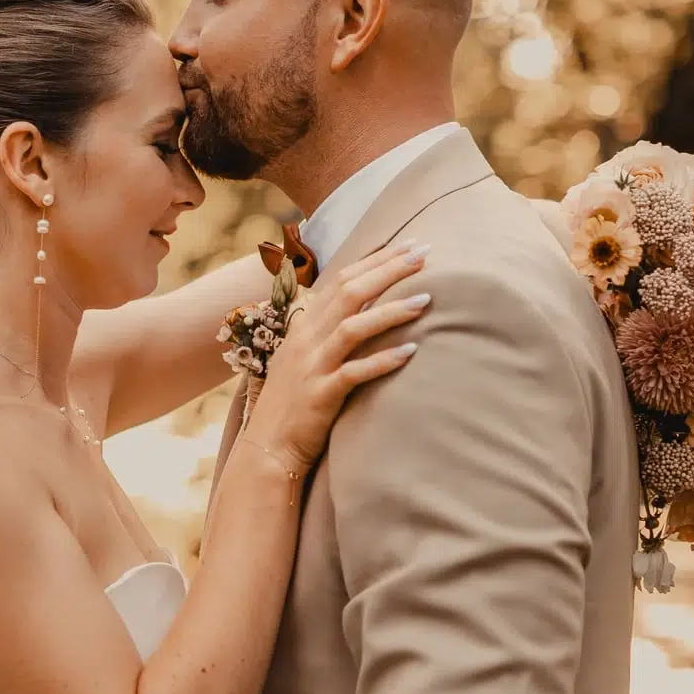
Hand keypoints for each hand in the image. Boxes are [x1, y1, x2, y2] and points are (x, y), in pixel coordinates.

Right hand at [247, 244, 428, 471]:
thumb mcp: (303, 358)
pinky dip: (383, 361)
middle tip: (424, 253)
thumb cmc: (292, 403)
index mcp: (305, 326)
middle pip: (351, 292)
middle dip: (389, 270)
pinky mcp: (321, 396)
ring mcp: (313, 366)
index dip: (377, 260)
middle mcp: (307, 340)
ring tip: (426, 300)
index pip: (343, 279)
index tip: (410, 246)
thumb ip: (326, 332)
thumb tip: (359, 309)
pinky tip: (411, 352)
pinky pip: (354, 373)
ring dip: (391, 311)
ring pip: (354, 328)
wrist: (267, 447)